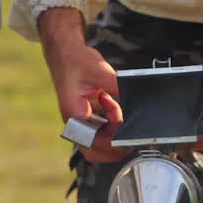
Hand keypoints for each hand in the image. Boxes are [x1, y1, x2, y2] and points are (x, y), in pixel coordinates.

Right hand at [38, 7, 127, 163]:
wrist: (64, 52)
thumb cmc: (75, 60)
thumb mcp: (100, 71)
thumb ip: (119, 87)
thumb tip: (138, 98)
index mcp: (74, 114)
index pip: (94, 141)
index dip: (113, 143)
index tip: (127, 137)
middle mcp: (74, 122)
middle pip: (94, 150)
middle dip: (114, 148)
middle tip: (129, 137)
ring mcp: (79, 121)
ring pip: (98, 142)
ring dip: (113, 132)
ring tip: (118, 111)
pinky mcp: (85, 117)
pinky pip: (100, 130)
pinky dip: (111, 122)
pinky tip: (112, 105)